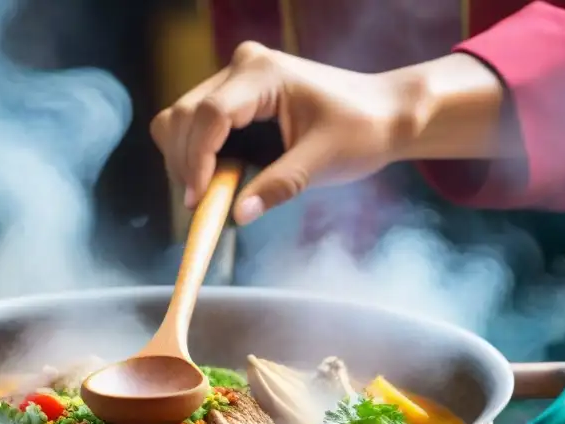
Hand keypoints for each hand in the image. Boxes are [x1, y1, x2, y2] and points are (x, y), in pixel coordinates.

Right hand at [150, 43, 503, 224]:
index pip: (210, 115)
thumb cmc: (362, 130)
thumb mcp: (322, 162)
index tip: (199, 199)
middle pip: (183, 115)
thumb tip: (238, 215)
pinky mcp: (235, 97)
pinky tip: (216, 180)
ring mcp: (235, 80)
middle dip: (184, 163)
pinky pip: (195, 125)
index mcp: (264, 74)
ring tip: (210, 195)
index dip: (196, 160)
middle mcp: (243, 67)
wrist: (384, 114)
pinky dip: (195, 156)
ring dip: (185, 160)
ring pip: (180, 119)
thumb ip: (278, 186)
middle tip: (201, 206)